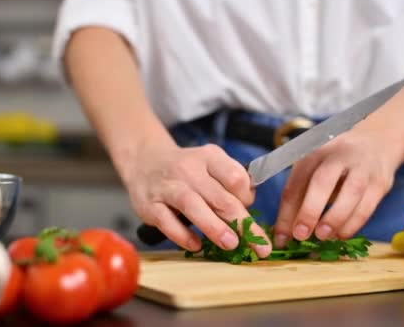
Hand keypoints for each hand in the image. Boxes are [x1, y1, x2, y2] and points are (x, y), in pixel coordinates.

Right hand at [120, 143, 271, 256]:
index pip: (235, 177)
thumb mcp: (210, 164)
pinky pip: (167, 221)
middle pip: (220, 197)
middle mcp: (189, 169)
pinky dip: (182, 235)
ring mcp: (168, 186)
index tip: (246, 208)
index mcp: (209, 157)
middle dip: (242, 222)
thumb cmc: (186, 169)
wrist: (144, 161)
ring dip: (214, 226)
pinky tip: (195, 245)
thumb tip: (248, 208)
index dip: (246, 197)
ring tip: (231, 244)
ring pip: (193, 205)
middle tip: (259, 246)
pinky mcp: (150, 205)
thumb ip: (229, 183)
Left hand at [272, 129, 401, 247]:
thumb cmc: (335, 164)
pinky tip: (341, 235)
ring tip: (322, 236)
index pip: (295, 182)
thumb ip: (299, 201)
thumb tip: (284, 236)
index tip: (280, 238)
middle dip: (309, 210)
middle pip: (322, 180)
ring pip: (351, 193)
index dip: (285, 213)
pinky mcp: (380, 182)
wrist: (375, 143)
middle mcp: (337, 156)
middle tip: (300, 235)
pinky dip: (353, 224)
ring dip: (334, 218)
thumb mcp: (313, 172)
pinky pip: (367, 206)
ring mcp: (361, 168)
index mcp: (313, 154)